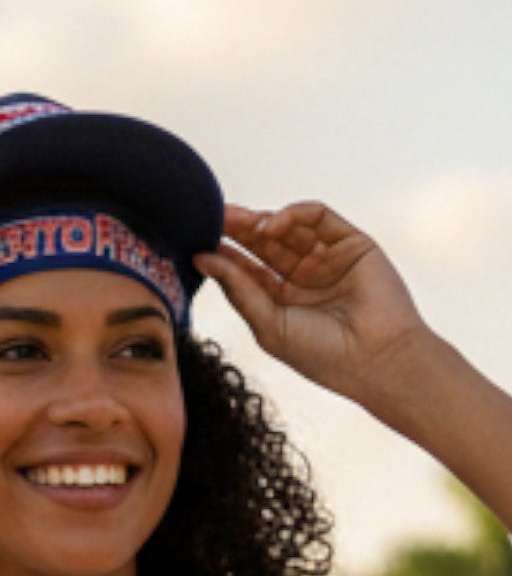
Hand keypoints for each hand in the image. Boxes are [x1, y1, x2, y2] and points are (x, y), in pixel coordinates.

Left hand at [194, 202, 426, 404]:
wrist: (378, 361)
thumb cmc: (322, 354)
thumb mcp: (268, 324)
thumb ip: (237, 289)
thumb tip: (201, 258)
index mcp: (280, 298)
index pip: (246, 267)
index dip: (223, 253)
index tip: (197, 241)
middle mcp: (303, 275)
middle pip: (263, 242)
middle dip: (236, 230)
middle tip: (210, 217)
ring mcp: (327, 257)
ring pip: (287, 227)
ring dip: (259, 220)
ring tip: (236, 221)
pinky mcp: (351, 242)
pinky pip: (318, 216)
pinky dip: (292, 214)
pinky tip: (270, 225)